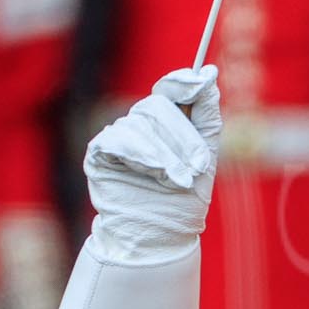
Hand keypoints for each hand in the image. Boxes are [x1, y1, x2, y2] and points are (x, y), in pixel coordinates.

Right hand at [85, 67, 221, 263]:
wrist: (162, 235)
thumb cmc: (185, 199)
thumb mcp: (206, 154)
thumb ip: (206, 114)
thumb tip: (208, 73)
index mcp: (167, 123)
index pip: (170, 88)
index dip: (182, 82)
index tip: (200, 80)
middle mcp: (141, 126)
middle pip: (157, 106)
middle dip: (183, 138)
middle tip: (197, 168)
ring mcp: (119, 138)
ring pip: (139, 123)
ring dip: (165, 154)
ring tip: (177, 181)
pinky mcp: (99, 154)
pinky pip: (117, 138)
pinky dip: (141, 154)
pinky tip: (153, 173)